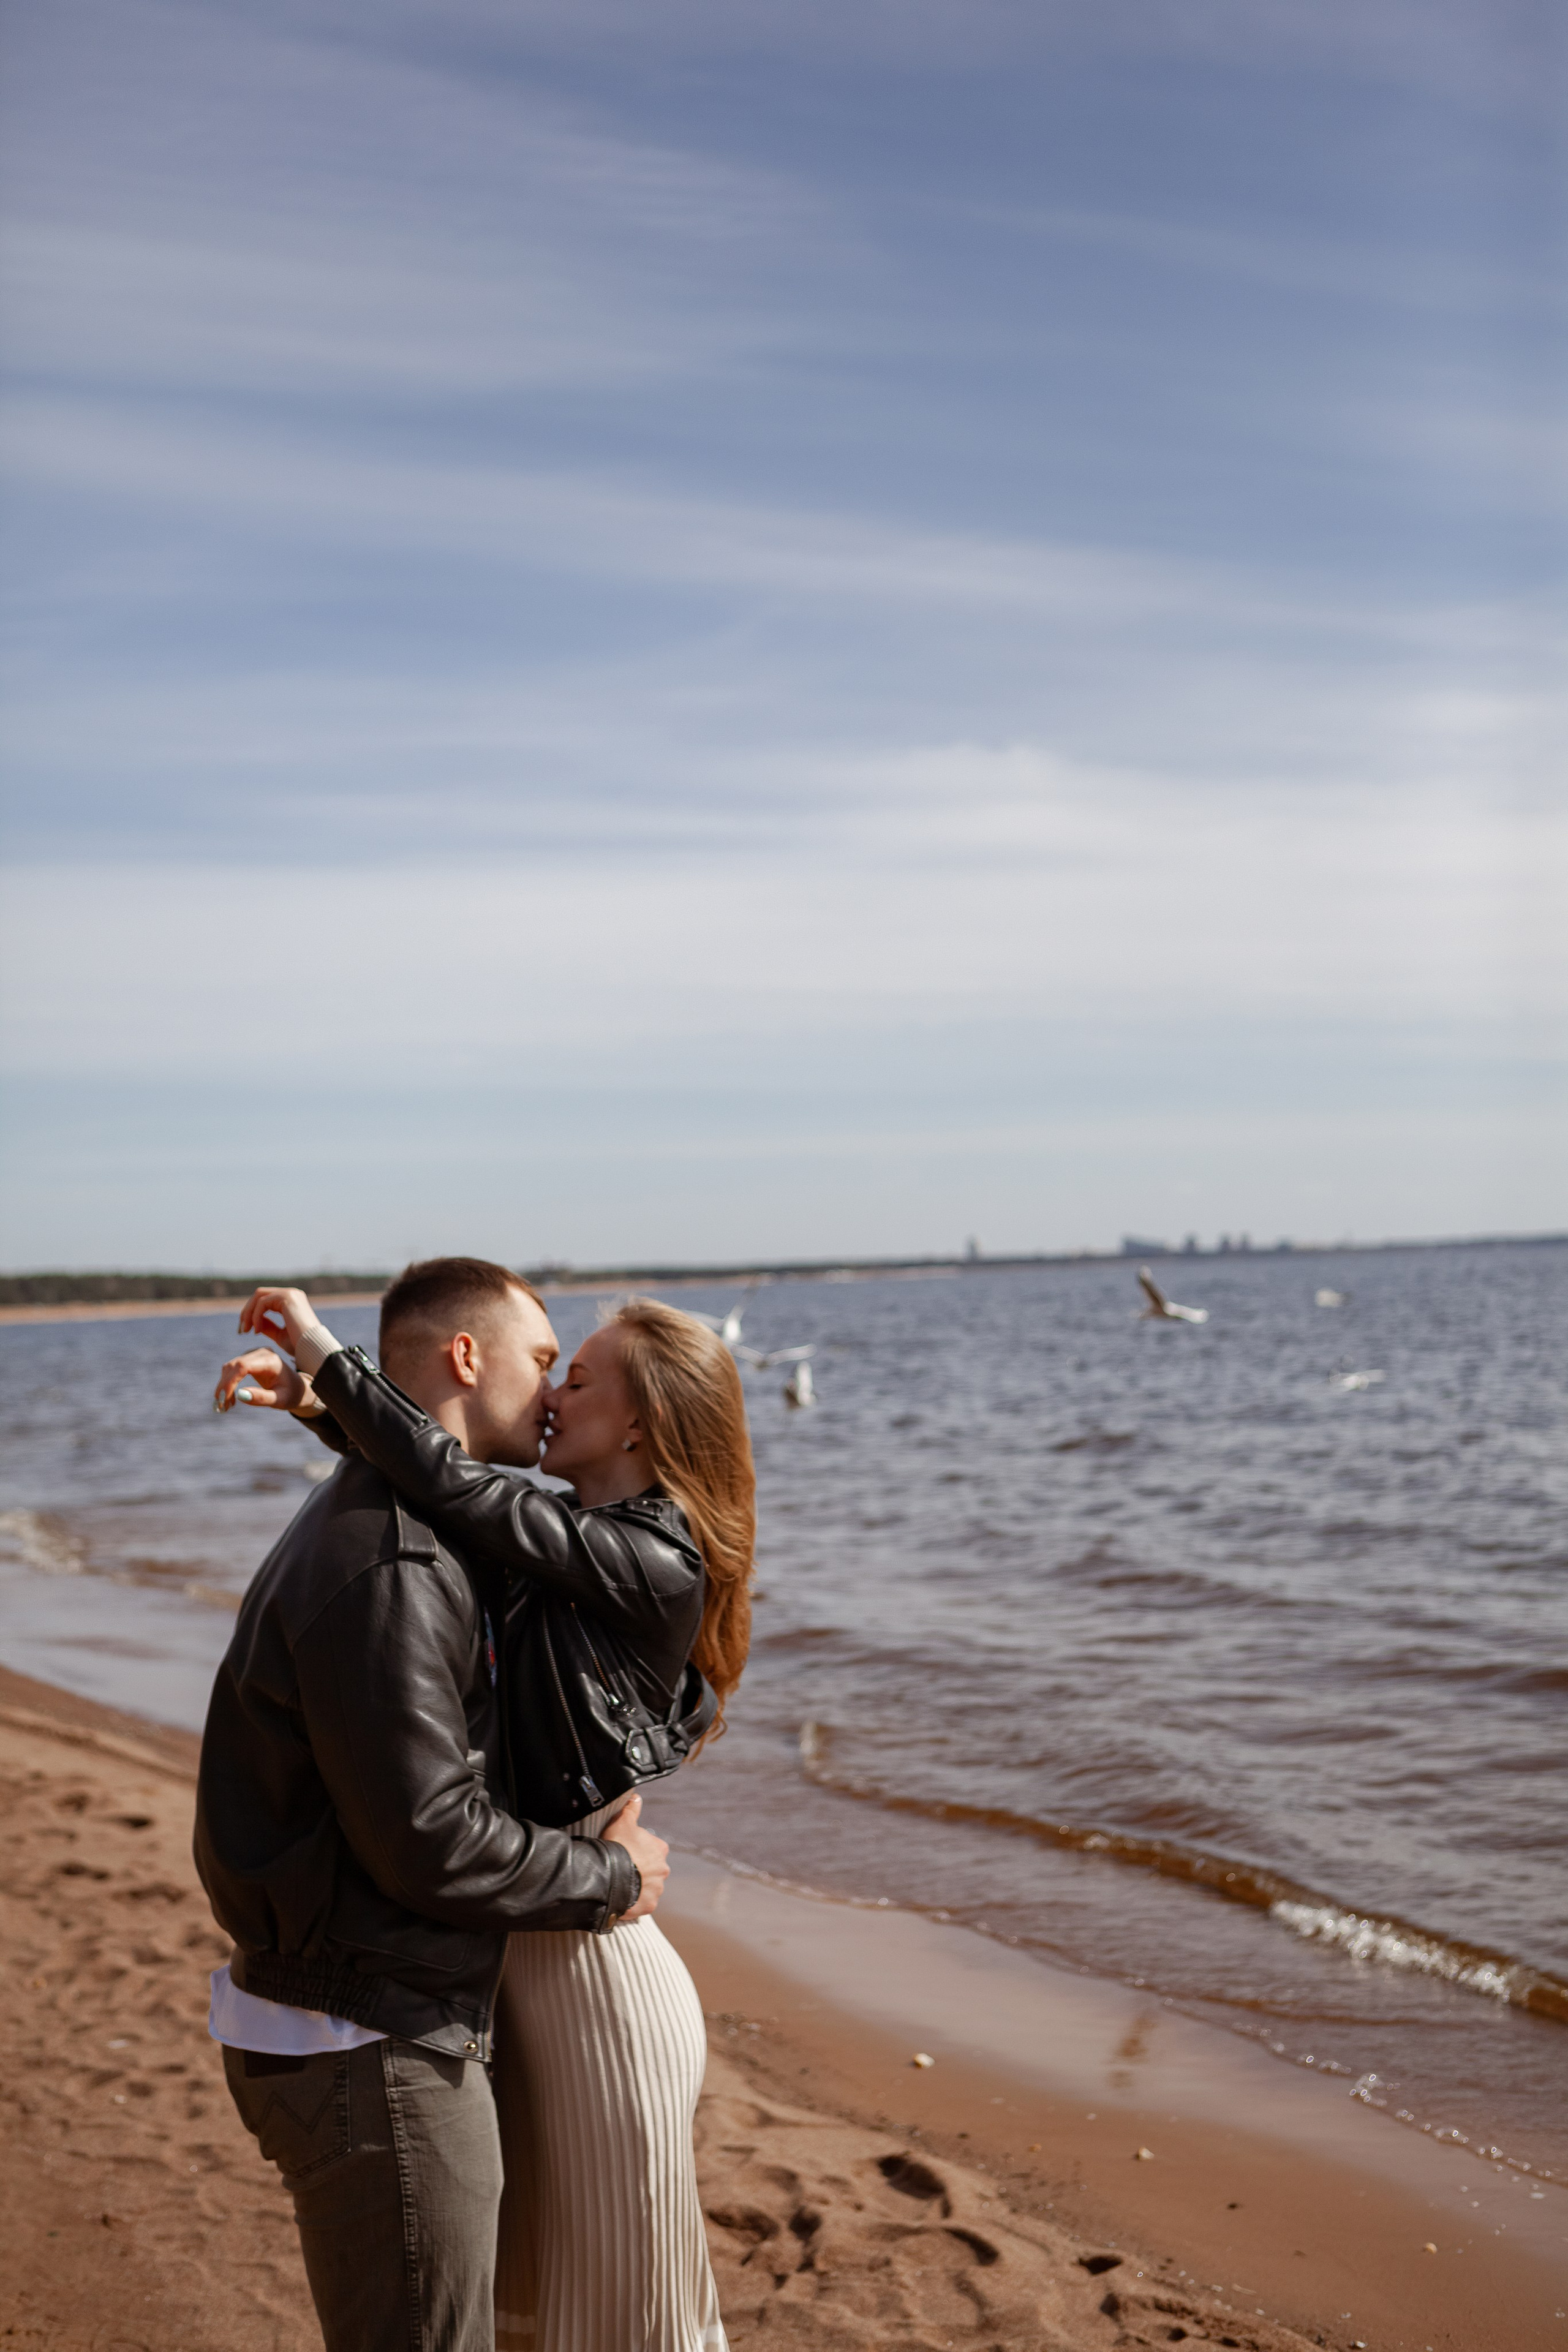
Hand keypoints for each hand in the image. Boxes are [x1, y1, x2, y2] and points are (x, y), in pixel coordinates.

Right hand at [214, 1348, 318, 1415]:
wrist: (296, 1387)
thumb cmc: (290, 1394)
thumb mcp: (280, 1400)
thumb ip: (262, 1398)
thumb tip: (240, 1395)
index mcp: (271, 1361)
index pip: (243, 1366)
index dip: (230, 1382)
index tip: (224, 1400)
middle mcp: (261, 1353)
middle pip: (233, 1366)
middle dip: (224, 1386)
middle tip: (222, 1407)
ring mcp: (254, 1354)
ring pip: (230, 1367)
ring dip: (224, 1386)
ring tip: (227, 1406)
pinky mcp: (249, 1358)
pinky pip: (232, 1369)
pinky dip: (227, 1383)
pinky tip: (231, 1398)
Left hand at [237, 1286, 317, 1360]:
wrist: (312, 1348)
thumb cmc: (300, 1346)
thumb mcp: (279, 1335)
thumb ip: (267, 1326)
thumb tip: (254, 1321)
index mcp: (291, 1301)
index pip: (265, 1300)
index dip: (251, 1313)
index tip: (244, 1331)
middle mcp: (292, 1294)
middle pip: (259, 1294)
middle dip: (247, 1311)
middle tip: (241, 1330)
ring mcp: (290, 1293)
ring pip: (259, 1296)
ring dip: (248, 1313)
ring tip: (246, 1331)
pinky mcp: (287, 1297)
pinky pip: (262, 1303)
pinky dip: (255, 1316)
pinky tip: (256, 1331)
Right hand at [602, 1793, 668, 1921]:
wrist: (609, 1876)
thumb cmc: (617, 1846)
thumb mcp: (622, 1821)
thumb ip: (631, 1809)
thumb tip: (636, 1797)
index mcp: (660, 1849)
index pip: (652, 1848)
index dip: (638, 1849)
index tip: (626, 1851)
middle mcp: (663, 1869)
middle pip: (651, 1869)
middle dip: (640, 1869)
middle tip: (622, 1868)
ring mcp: (657, 1889)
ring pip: (647, 1887)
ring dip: (637, 1886)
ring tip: (620, 1883)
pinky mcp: (649, 1905)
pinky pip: (642, 1903)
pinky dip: (634, 1901)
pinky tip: (622, 1897)